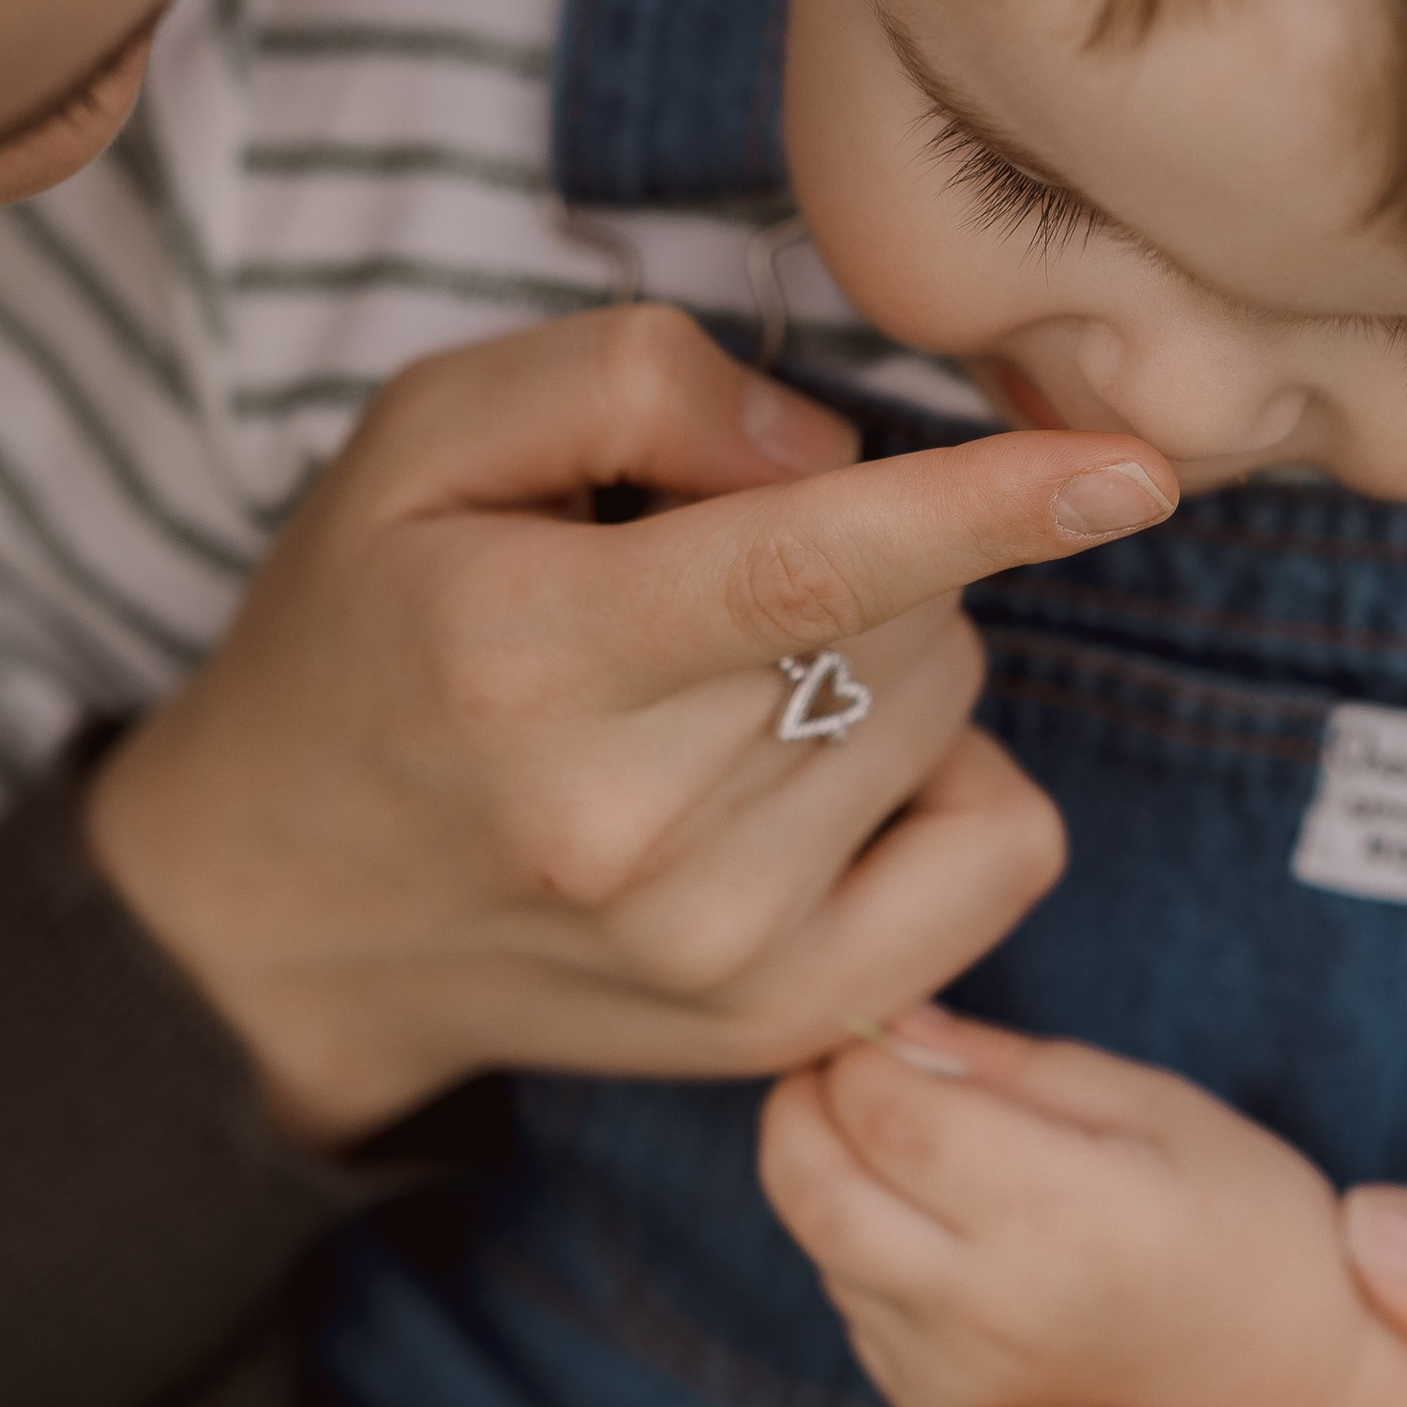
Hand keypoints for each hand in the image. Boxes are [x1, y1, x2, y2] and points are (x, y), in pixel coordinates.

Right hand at [88, 304, 1175, 1140]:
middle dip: (864, 545)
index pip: (803, 569)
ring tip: (729, 672)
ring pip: (950, 709)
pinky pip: (1001, 854)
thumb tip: (826, 448)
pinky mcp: (777, 1024)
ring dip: (891, 651)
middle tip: (708, 568)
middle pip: (902, 616)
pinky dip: (955, 774)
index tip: (1134, 467)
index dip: (983, 507)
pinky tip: (834, 763)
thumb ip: (624, 382)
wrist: (271, 916)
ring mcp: (714, 947)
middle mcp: (627, 825)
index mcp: (529, 653)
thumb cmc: (360, 634)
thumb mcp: (424, 438)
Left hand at [762, 1010, 1406, 1406]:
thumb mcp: (1154, 1107)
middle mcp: (991, 1312)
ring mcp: (957, 1384)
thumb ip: (1010, 1065)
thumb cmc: (1249, 1224)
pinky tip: (935, 1223)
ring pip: (821, 1249)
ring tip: (905, 1137)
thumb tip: (888, 1022)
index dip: (858, 1044)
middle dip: (799, 1106)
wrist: (1309, 1401)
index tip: (883, 1015)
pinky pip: (856, 1313)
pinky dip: (860, 1249)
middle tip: (837, 1063)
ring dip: (830, 1177)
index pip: (880, 1106)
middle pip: (811, 1188)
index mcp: (1057, 1216)